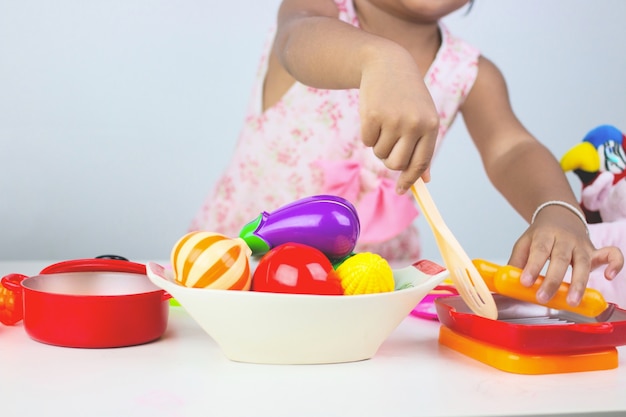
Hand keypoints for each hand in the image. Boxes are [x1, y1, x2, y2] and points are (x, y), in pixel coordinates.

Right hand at [358, 46, 438, 193]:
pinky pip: (367, 142)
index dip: (409, 180)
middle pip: (396, 164)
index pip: (420, 163)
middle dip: (389, 160)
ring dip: (378, 144)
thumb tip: (425, 180)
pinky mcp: (372, 115)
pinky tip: (374, 115)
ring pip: (380, 153)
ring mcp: (393, 119)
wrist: (387, 64)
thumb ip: (423, 148)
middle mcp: (414, 124)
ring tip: (384, 122)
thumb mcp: (422, 118)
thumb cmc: (407, 96)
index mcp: (430, 126)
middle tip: (389, 144)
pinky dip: (368, 134)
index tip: (402, 191)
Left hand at [508, 207, 623, 306]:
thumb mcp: (524, 243)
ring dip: (579, 283)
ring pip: (584, 262)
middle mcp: (565, 239)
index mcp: (545, 235)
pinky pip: (612, 255)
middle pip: (561, 258)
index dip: (533, 267)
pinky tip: (607, 276)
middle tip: (543, 297)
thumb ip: (518, 261)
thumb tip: (508, 281)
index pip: (539, 251)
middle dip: (553, 280)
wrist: (560, 216)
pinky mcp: (595, 251)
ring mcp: (582, 245)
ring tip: (572, 301)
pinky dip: (615, 264)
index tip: (525, 282)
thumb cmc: (541, 235)